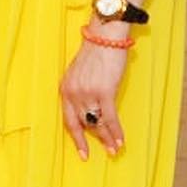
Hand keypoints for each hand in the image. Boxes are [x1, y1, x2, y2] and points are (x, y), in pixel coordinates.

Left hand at [60, 28, 129, 159]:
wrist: (106, 35)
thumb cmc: (96, 51)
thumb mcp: (80, 73)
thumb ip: (81, 91)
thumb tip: (92, 110)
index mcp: (65, 89)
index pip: (68, 120)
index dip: (77, 138)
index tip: (82, 152)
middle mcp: (73, 93)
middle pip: (84, 124)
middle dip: (96, 140)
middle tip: (106, 151)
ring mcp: (88, 93)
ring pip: (97, 123)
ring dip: (107, 138)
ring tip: (115, 149)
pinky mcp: (104, 91)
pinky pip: (109, 118)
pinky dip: (116, 131)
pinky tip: (120, 140)